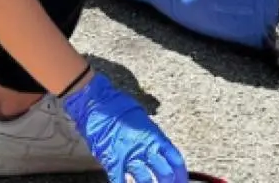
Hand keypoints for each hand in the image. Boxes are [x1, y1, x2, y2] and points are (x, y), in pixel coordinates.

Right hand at [62, 73, 187, 182]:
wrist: (97, 102)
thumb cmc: (117, 105)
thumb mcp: (141, 117)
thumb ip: (150, 134)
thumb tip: (155, 143)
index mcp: (155, 136)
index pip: (175, 159)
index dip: (181, 174)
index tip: (181, 181)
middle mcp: (145, 147)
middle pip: (165, 173)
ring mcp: (129, 155)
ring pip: (145, 180)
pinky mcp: (113, 160)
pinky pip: (120, 180)